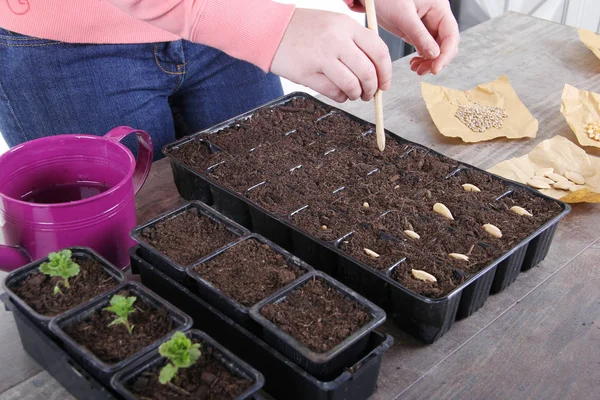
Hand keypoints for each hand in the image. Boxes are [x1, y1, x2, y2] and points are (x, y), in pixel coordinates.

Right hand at [271, 8, 391, 102]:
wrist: (270, 30)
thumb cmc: (303, 29)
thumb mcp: (333, 24)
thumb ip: (355, 42)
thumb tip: (375, 69)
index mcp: (347, 25)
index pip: (378, 51)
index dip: (385, 71)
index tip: (384, 83)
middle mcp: (337, 40)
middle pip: (367, 72)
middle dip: (372, 88)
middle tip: (370, 93)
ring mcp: (322, 57)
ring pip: (352, 85)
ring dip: (356, 94)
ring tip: (353, 94)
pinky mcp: (308, 74)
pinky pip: (334, 92)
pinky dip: (340, 97)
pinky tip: (338, 93)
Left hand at [365, 0, 459, 74]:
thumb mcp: (403, 15)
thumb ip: (419, 35)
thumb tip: (434, 55)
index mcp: (439, 7)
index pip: (451, 34)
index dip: (446, 53)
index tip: (436, 68)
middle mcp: (436, 16)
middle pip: (446, 44)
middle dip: (437, 60)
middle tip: (423, 71)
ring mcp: (426, 25)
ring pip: (435, 49)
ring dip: (429, 62)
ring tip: (416, 69)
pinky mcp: (415, 32)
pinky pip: (424, 48)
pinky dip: (422, 58)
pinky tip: (414, 64)